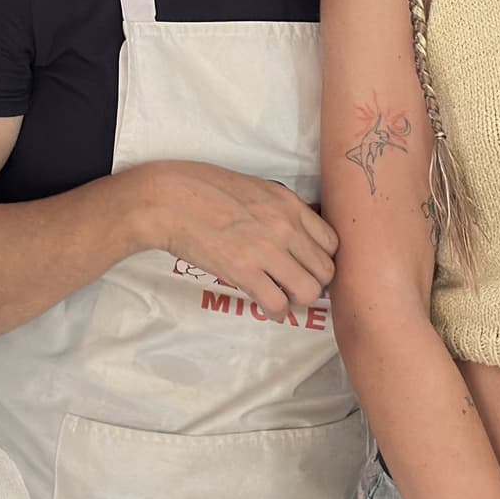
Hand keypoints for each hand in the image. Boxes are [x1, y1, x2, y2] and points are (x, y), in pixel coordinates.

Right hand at [125, 161, 335, 317]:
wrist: (168, 199)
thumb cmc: (203, 188)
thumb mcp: (254, 188)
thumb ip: (278, 209)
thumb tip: (293, 232)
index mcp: (289, 204)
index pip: (331, 242)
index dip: (321, 259)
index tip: (307, 265)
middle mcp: (286, 227)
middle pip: (325, 271)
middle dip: (313, 282)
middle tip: (294, 284)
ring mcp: (267, 250)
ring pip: (309, 291)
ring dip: (297, 299)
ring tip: (281, 296)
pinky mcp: (244, 271)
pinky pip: (277, 304)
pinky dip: (275, 311)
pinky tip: (266, 307)